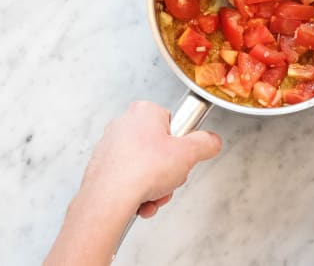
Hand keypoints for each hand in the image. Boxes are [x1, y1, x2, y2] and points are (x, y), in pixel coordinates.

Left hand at [45, 101, 220, 264]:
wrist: (108, 198)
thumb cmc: (142, 170)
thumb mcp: (190, 153)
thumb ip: (206, 143)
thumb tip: (211, 141)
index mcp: (144, 111)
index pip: (173, 123)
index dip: (182, 144)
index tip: (182, 156)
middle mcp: (124, 124)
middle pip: (160, 149)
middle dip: (169, 171)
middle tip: (170, 179)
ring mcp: (111, 146)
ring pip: (145, 167)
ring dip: (156, 186)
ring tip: (154, 195)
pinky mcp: (102, 167)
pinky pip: (130, 179)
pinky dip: (139, 193)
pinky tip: (141, 202)